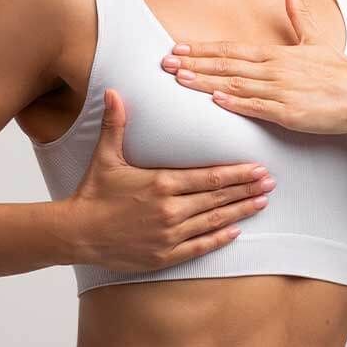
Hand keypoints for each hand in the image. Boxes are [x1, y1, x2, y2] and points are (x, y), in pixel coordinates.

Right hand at [65, 87, 276, 270]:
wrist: (76, 232)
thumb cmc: (93, 193)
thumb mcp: (105, 156)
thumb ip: (116, 123)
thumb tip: (113, 91)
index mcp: (160, 183)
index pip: (209, 177)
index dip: (236, 172)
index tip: (257, 167)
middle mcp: (170, 210)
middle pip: (218, 198)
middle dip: (247, 189)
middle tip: (271, 182)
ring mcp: (169, 235)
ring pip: (214, 221)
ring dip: (241, 211)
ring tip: (263, 203)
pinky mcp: (164, 255)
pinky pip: (199, 246)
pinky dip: (220, 239)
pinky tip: (237, 230)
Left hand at [160, 0, 346, 135]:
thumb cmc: (341, 74)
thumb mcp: (317, 41)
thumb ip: (301, 15)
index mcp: (278, 54)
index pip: (231, 49)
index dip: (203, 48)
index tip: (178, 47)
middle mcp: (275, 70)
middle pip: (226, 65)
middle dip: (194, 63)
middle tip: (164, 63)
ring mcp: (281, 92)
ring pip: (235, 85)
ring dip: (206, 82)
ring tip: (179, 79)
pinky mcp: (289, 113)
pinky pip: (257, 107)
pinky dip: (235, 103)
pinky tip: (215, 100)